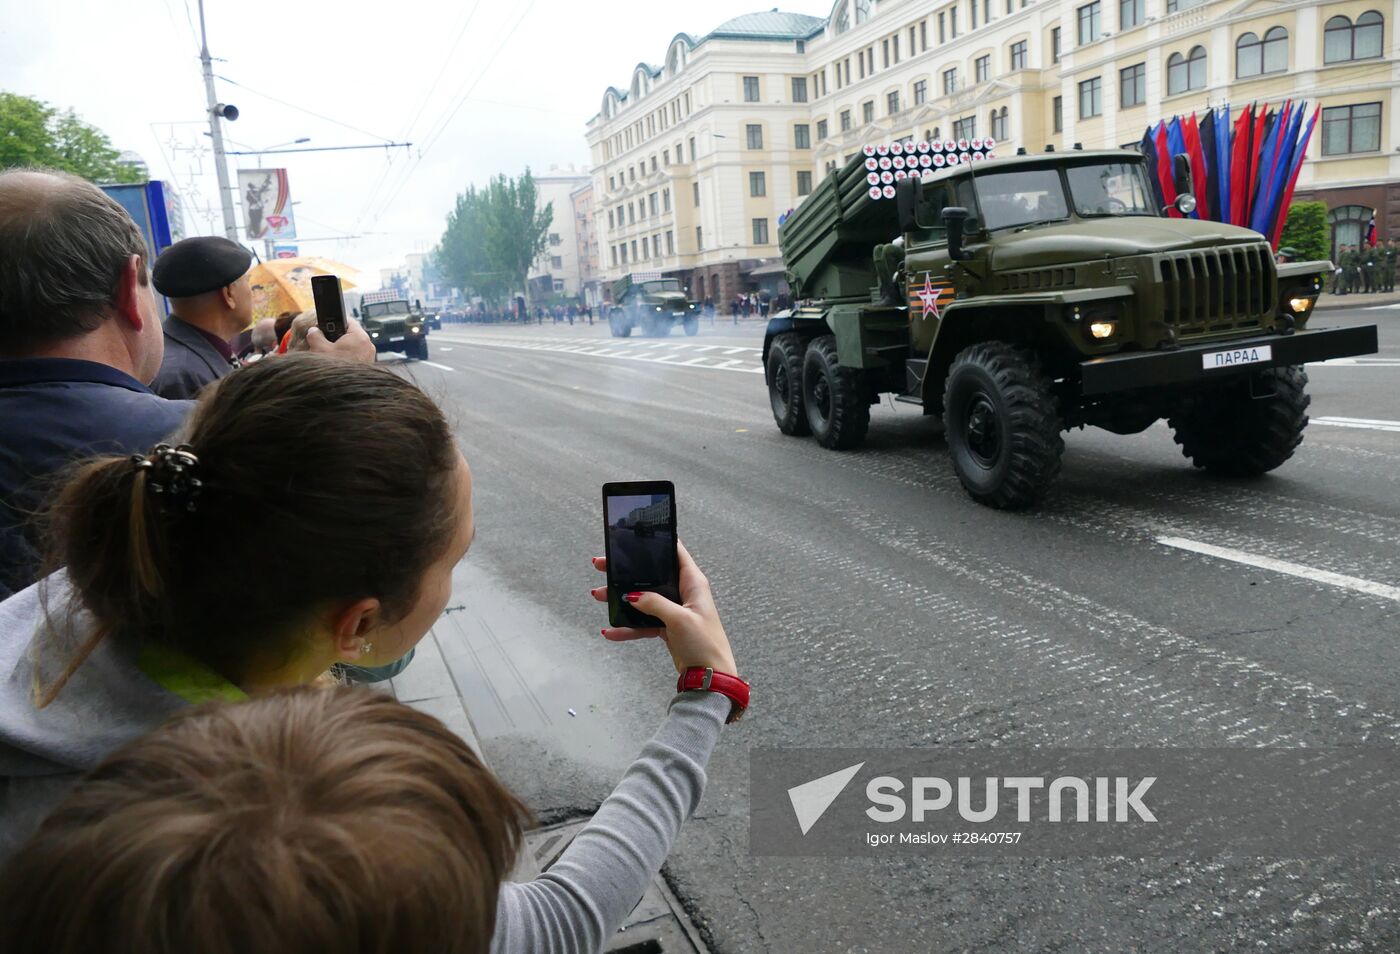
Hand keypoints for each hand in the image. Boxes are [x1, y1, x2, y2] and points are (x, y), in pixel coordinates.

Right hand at [296, 312, 376, 364]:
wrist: (344, 395)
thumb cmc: (334, 371)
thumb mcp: (319, 349)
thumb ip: (315, 335)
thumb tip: (314, 331)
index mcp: (360, 337)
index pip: (348, 320)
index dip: (335, 320)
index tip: (326, 323)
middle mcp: (368, 346)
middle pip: (350, 334)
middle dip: (336, 337)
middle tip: (325, 341)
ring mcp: (369, 357)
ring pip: (353, 347)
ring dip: (341, 349)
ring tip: (329, 355)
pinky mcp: (368, 367)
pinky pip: (356, 357)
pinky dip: (346, 358)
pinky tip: (336, 365)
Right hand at [591, 541, 737, 676]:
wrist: (710, 677)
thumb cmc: (705, 643)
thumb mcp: (680, 619)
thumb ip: (655, 604)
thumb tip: (632, 596)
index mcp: (693, 583)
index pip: (675, 552)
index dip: (656, 542)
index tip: (633, 536)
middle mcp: (684, 592)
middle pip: (652, 575)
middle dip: (627, 572)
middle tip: (603, 566)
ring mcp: (674, 610)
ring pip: (644, 599)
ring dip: (622, 599)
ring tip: (599, 596)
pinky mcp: (667, 626)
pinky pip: (643, 622)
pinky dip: (628, 626)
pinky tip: (610, 631)